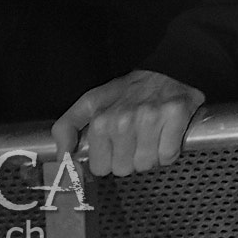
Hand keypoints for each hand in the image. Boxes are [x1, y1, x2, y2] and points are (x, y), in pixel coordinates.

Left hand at [52, 69, 205, 176]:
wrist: (166, 68)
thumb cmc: (130, 90)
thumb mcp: (92, 102)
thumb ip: (67, 127)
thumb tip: (62, 157)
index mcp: (101, 119)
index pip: (100, 167)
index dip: (109, 159)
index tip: (116, 145)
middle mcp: (124, 120)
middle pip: (124, 169)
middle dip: (130, 158)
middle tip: (136, 138)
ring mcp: (151, 118)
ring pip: (146, 165)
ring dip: (150, 155)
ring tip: (151, 135)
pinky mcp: (175, 115)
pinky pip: (168, 156)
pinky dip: (169, 150)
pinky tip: (166, 134)